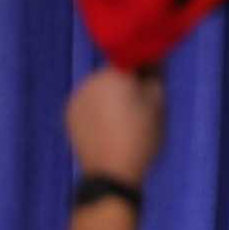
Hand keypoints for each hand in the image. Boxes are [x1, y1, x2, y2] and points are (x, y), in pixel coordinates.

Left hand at [65, 66, 166, 186]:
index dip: (145, 67)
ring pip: (100, 89)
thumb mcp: (158, 103)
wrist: (111, 173)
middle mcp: (90, 80)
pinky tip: (109, 127)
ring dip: (111, 96)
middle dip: (127, 83)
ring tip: (124, 120)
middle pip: (114, 74)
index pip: (132, 57)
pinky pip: (89, 104)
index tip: (155, 80)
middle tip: (141, 105)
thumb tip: (154, 56)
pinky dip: (98, 110)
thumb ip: (156, 74)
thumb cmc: (141, 136)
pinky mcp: (69, 115)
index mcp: (114, 73)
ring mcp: (77, 98)